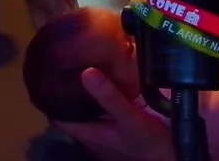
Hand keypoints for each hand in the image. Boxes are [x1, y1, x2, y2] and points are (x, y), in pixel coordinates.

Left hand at [55, 68, 174, 160]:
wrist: (172, 156)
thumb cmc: (148, 141)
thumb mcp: (129, 118)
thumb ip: (109, 97)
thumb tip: (86, 72)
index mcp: (88, 134)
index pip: (57, 116)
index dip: (49, 99)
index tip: (46, 75)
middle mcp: (92, 136)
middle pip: (71, 114)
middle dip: (65, 94)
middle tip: (64, 66)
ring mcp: (105, 135)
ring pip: (86, 114)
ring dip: (83, 97)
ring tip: (80, 69)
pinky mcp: (118, 132)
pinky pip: (102, 114)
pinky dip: (99, 100)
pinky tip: (105, 84)